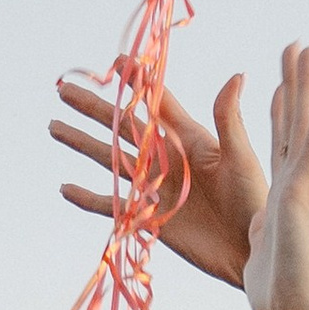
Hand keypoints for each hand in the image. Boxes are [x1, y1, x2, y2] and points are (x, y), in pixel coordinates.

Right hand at [51, 70, 264, 288]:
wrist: (250, 249)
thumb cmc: (254, 200)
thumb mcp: (241, 157)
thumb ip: (229, 118)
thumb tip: (236, 75)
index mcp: (188, 138)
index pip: (155, 103)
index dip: (136, 82)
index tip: (117, 60)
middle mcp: (165, 159)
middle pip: (121, 127)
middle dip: (93, 108)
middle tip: (64, 89)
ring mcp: (153, 188)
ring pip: (109, 159)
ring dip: (81, 143)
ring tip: (54, 126)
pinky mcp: (146, 217)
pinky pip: (109, 205)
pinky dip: (87, 198)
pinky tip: (64, 187)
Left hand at [241, 41, 308, 309]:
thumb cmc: (280, 294)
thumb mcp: (262, 249)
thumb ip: (263, 232)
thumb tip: (258, 229)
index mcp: (281, 193)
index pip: (280, 142)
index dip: (284, 110)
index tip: (284, 82)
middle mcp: (294, 183)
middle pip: (293, 123)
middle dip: (296, 84)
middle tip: (299, 45)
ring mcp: (300, 185)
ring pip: (304, 124)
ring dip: (308, 85)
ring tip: (308, 49)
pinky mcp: (302, 193)